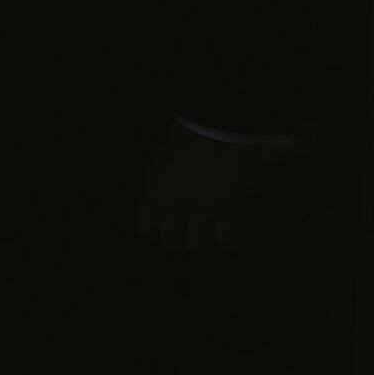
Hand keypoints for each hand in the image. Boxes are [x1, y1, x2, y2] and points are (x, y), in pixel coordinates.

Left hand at [137, 122, 262, 251]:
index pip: (146, 227)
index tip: (161, 229)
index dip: (154, 230)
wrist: (218, 129)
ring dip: (201, 242)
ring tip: (206, 237)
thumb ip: (159, 185)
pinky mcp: (227, 211)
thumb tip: (160, 199)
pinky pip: (225, 239)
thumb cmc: (187, 137)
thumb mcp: (160, 160)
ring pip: (196, 245)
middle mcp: (175, 207)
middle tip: (184, 235)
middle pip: (171, 242)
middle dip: (177, 240)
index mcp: (155, 193)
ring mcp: (201, 211)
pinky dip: (227, 240)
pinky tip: (228, 237)